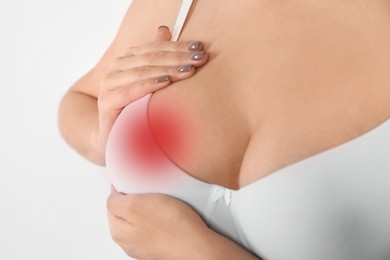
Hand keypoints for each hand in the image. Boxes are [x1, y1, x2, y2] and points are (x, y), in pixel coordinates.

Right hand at [97, 26, 208, 150]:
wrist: (118, 139)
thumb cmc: (138, 109)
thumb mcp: (150, 82)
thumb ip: (155, 56)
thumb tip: (164, 29)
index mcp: (127, 59)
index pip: (155, 48)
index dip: (178, 47)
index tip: (199, 48)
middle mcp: (116, 68)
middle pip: (151, 58)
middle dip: (178, 57)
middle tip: (201, 59)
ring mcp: (109, 84)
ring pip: (143, 72)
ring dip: (168, 70)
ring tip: (189, 71)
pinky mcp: (107, 102)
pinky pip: (130, 91)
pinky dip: (148, 85)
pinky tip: (166, 82)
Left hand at [107, 186, 209, 259]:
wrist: (198, 247)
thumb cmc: (172, 228)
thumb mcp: (135, 206)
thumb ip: (116, 202)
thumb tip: (112, 197)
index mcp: (118, 232)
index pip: (112, 201)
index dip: (123, 186)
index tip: (133, 180)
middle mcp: (130, 242)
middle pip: (127, 210)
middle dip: (137, 197)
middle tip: (150, 190)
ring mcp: (146, 245)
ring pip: (144, 217)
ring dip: (151, 206)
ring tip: (164, 201)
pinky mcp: (162, 244)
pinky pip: (158, 224)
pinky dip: (163, 216)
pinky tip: (173, 213)